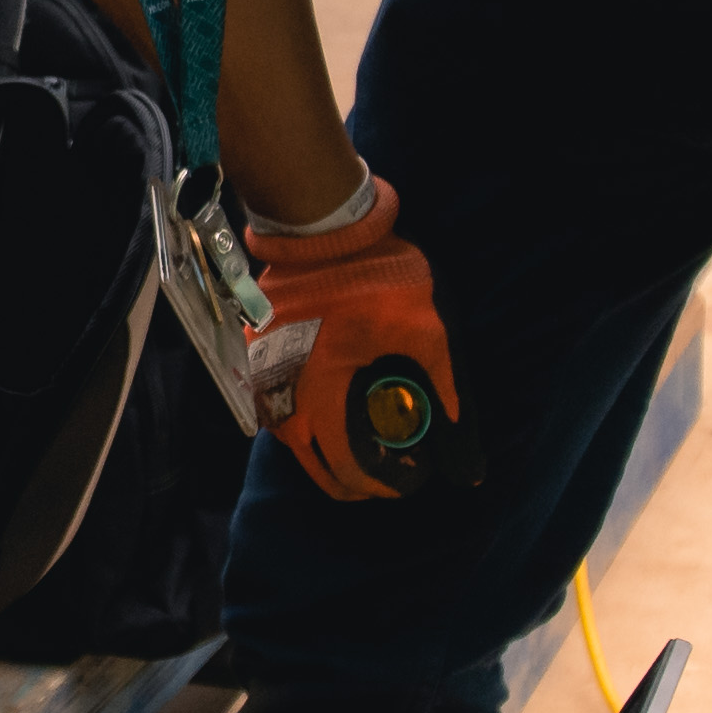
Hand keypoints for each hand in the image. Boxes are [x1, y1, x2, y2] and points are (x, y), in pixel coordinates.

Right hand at [243, 180, 463, 504]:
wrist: (322, 229)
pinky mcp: (257, 356)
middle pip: (311, 464)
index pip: (346, 464)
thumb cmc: (374, 274)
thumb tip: (454, 418)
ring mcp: (264, 375)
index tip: (406, 479)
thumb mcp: (423, 326)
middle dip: (348, 481)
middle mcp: (284, 393)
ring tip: (358, 455)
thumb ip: (440, 378)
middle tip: (380, 480)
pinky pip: (275, 408)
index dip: (379, 483)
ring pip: (289, 439)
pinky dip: (303, 424)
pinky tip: (328, 418)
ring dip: (321, 455)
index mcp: (323, 390)